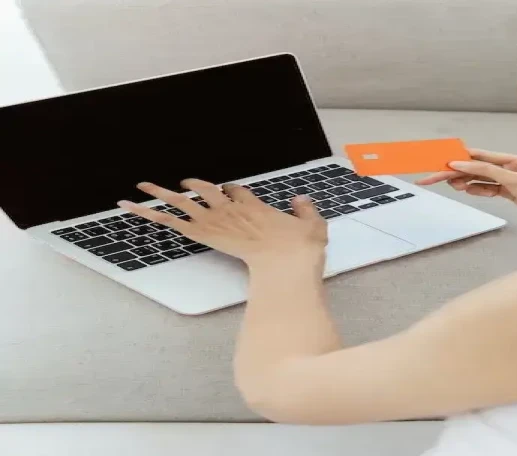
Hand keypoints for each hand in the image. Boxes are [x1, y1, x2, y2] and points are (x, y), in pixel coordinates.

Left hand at [117, 179, 327, 264]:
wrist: (285, 261)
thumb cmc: (299, 248)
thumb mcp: (312, 226)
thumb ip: (305, 211)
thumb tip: (301, 199)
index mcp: (255, 206)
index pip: (236, 191)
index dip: (230, 190)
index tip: (228, 190)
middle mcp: (232, 208)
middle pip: (207, 190)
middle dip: (196, 185)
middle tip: (186, 183)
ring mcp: (215, 219)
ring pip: (181, 201)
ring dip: (160, 193)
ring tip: (141, 186)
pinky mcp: (203, 233)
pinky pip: (170, 221)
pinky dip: (148, 213)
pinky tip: (131, 206)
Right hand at [416, 149, 516, 227]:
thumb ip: (489, 171)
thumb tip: (464, 162)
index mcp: (515, 159)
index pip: (482, 156)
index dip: (461, 158)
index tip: (443, 160)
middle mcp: (513, 168)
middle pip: (478, 167)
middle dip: (457, 172)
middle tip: (435, 177)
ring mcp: (512, 181)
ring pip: (482, 179)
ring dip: (466, 181)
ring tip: (450, 185)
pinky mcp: (513, 195)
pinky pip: (490, 189)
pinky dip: (478, 190)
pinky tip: (466, 189)